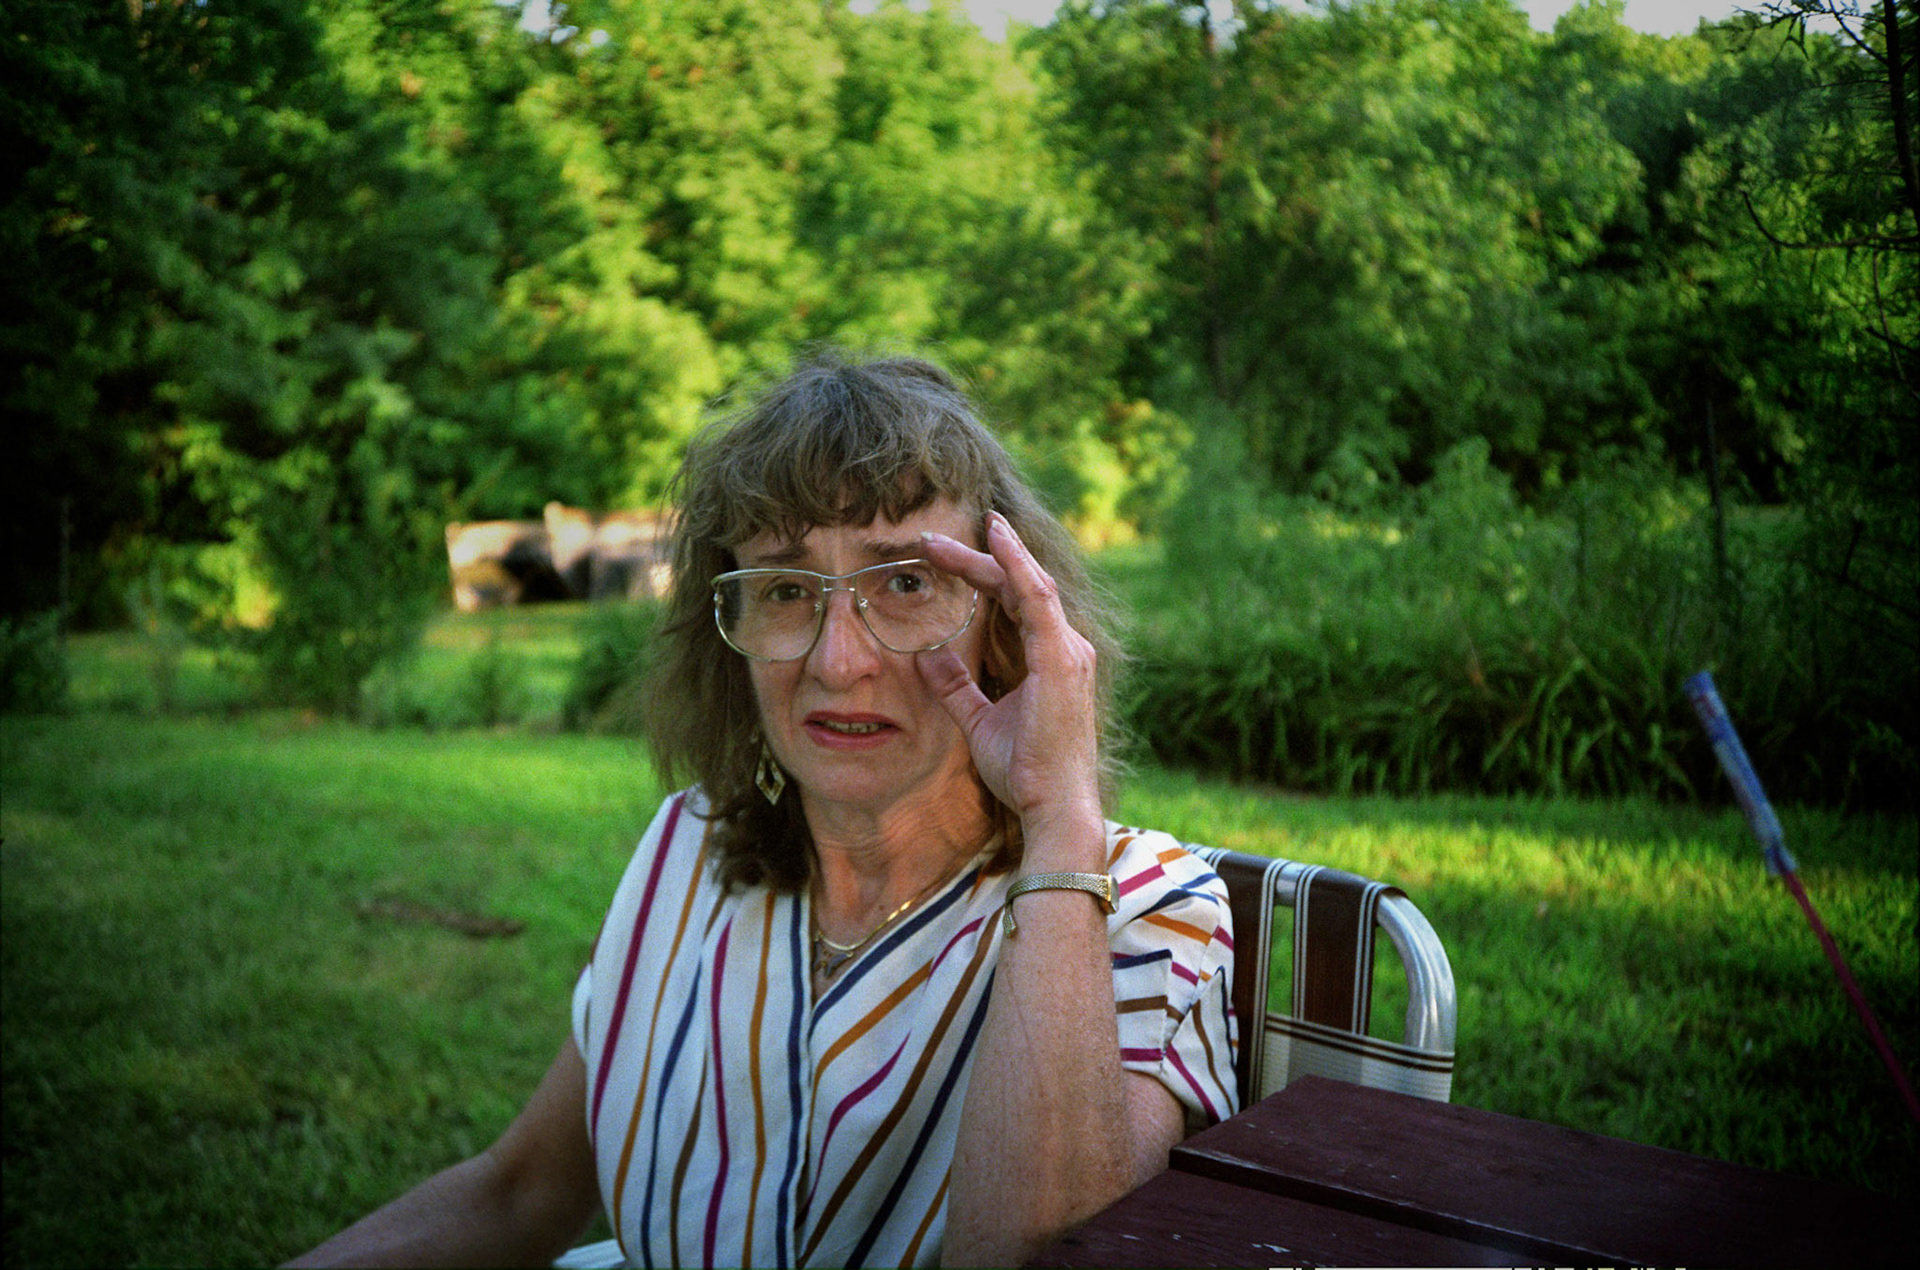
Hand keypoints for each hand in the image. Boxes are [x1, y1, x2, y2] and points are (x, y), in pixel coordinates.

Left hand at [915, 512, 1101, 833]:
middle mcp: (1066, 647)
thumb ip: (956, 687)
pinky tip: (994, 540)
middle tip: (930, 541)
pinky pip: (1037, 599)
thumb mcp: (979, 721)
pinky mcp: (1060, 660)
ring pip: (1028, 583)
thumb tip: (927, 657)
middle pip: (1018, 585)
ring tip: (951, 534)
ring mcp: (1067, 651)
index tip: (941, 556)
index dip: (981, 573)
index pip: (1013, 601)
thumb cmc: (1025, 772)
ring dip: (989, 554)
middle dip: (975, 558)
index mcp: (1050, 658)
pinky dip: (1016, 565)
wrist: (1054, 806)